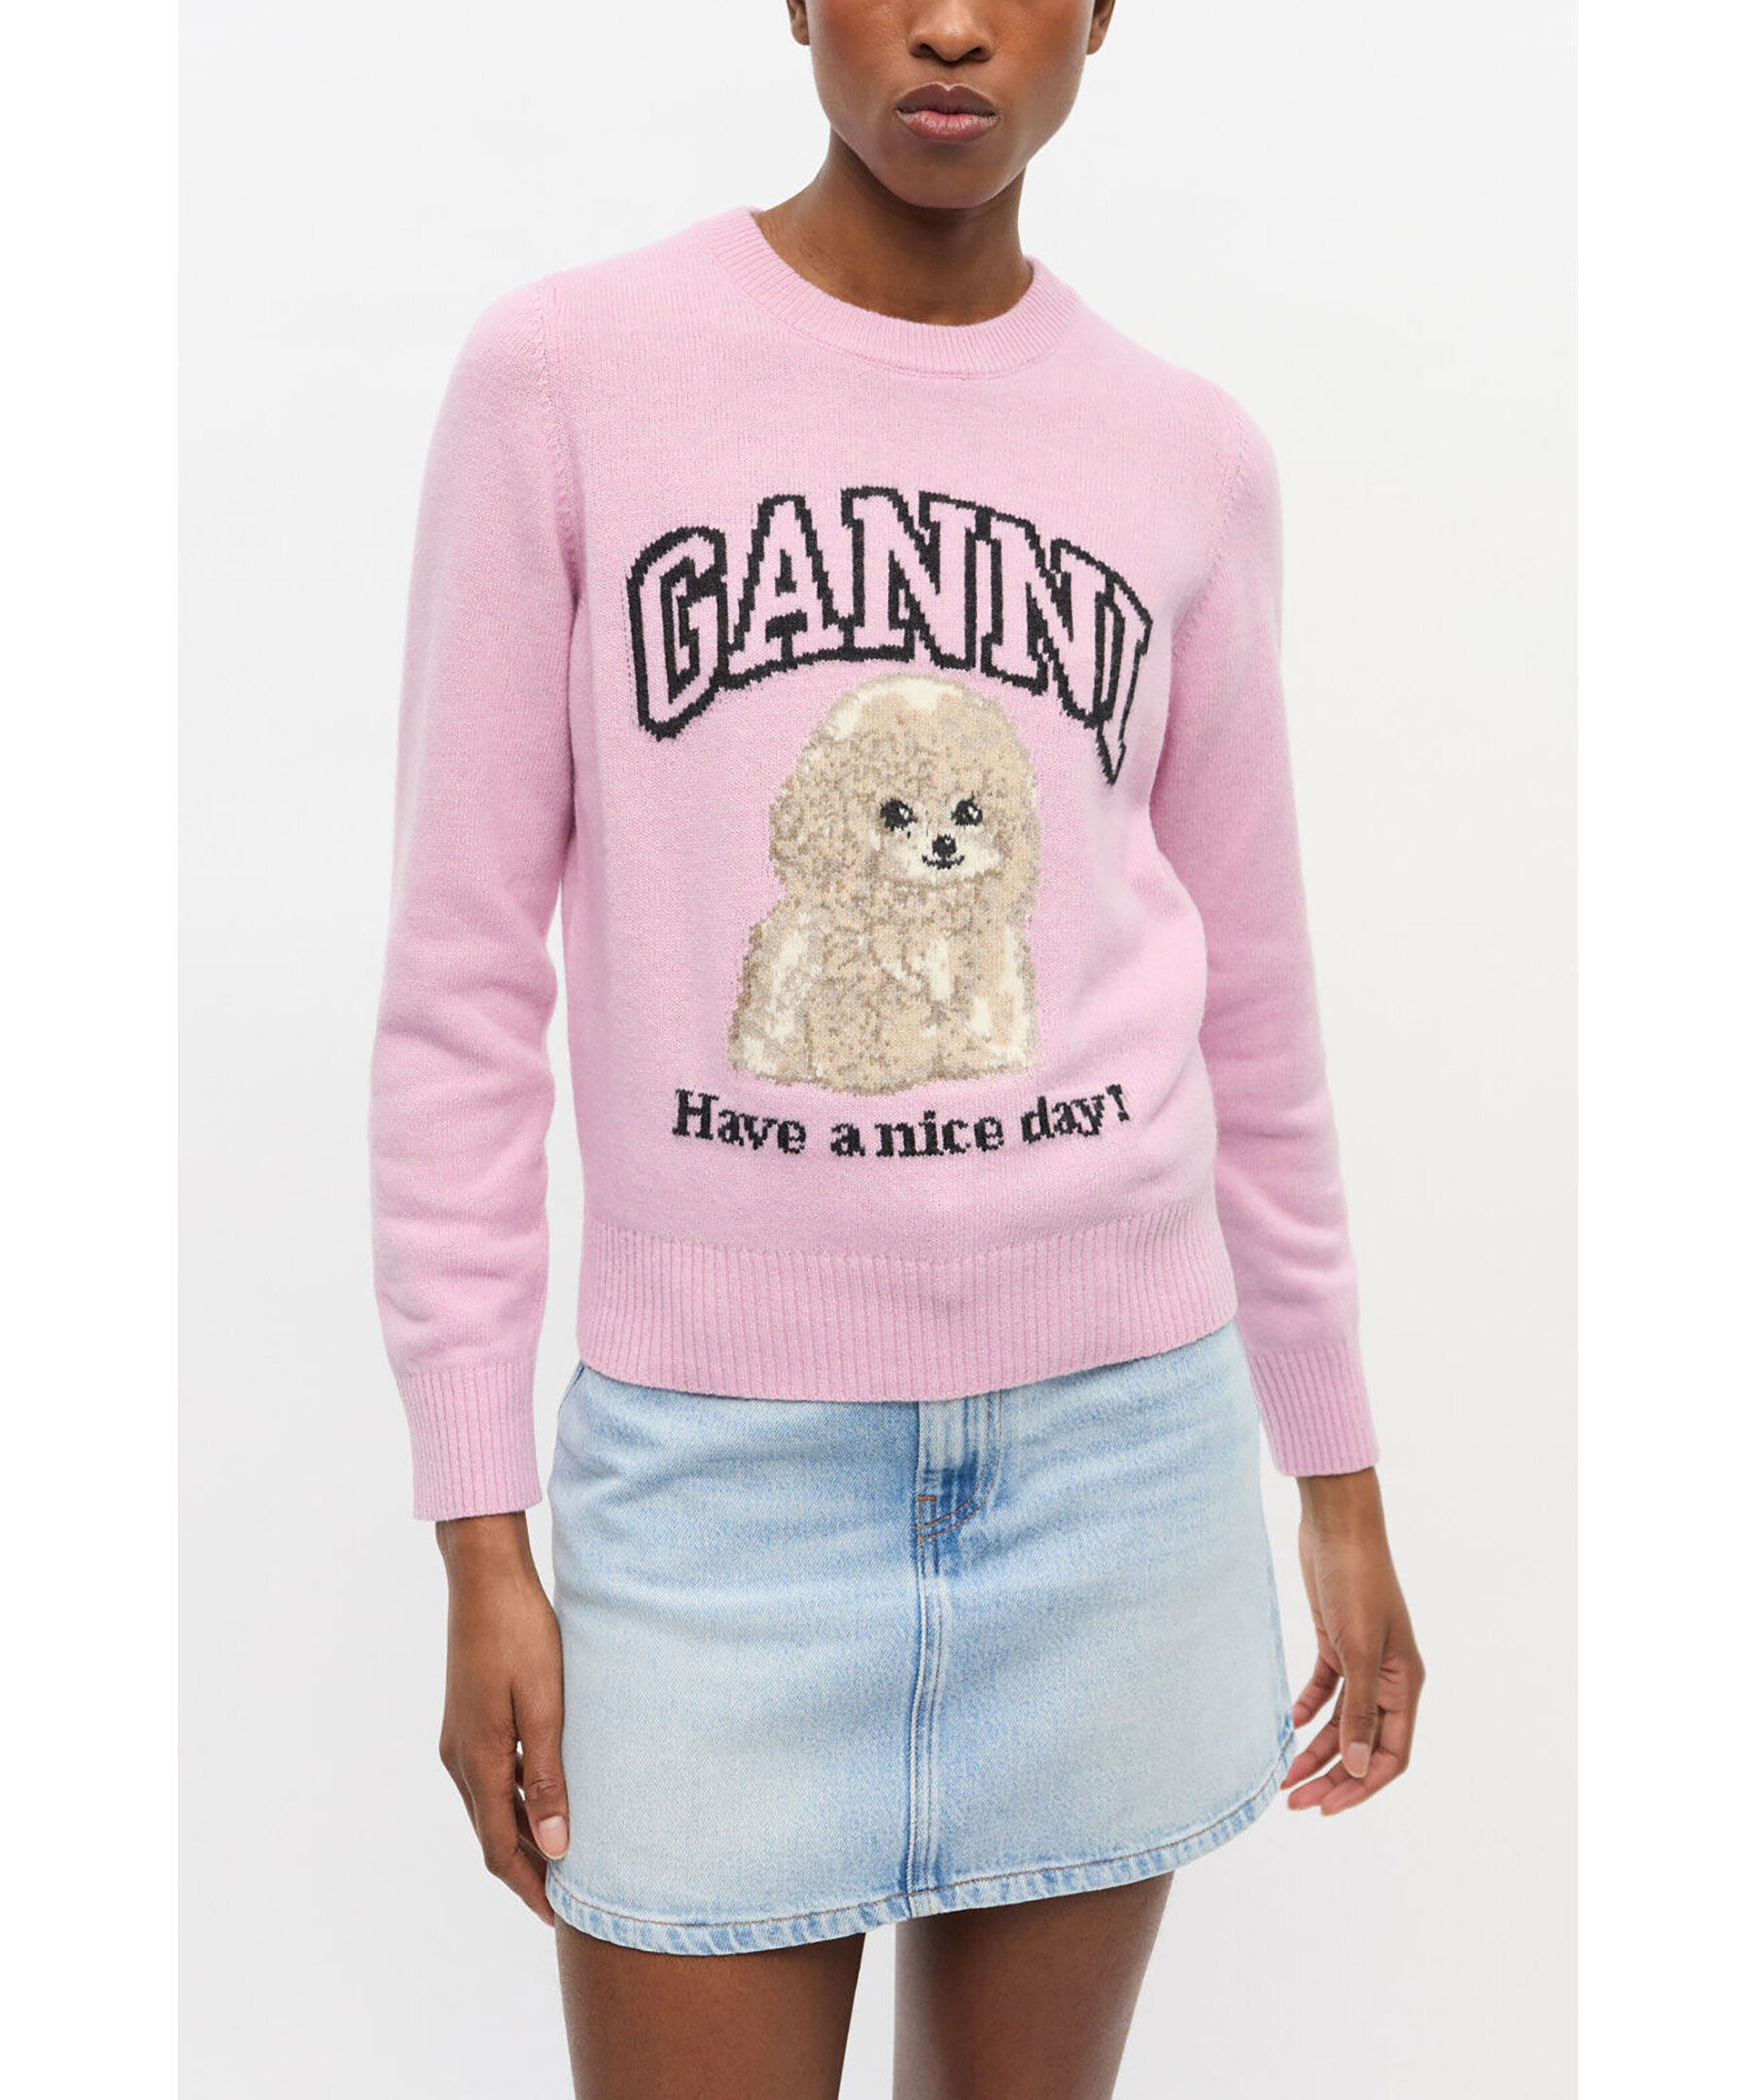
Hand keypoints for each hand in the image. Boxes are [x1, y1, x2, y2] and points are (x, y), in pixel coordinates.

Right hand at [435, 1512, 568, 1922]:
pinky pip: (492, 1776)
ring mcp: (460, 1738)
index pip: (501, 1849)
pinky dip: (518, 1799)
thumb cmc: (520, 1633)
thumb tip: (557, 1846)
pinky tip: (547, 1795)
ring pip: (491, 1806)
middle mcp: (461, 1758)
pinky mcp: (468, 1719)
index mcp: (480, 1760)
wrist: (485, 1577)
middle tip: (569, 1898)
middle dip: (528, 1870)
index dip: (530, 1887)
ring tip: (564, 1854)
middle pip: (493, 1834)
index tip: (560, 1917)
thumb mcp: (546, 1705)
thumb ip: (550, 1777)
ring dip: (523, 1835)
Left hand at [1280, 1467, 1423, 1814]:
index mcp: (1404, 1684)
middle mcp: (1387, 1678)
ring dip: (1315, 1751)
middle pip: (1363, 1745)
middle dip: (1332, 1777)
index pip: (1392, 1755)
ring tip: (1284, 1778)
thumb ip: (1359, 1710)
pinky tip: (1289, 1725)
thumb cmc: (1356, 1581)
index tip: (1326, 1807)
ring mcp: (1362, 1661)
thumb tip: (1359, 1767)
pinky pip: (1325, 1690)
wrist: (1337, 1526)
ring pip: (1342, 1723)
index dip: (1362, 1786)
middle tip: (1294, 1801)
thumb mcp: (1358, 1649)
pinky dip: (1308, 1711)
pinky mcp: (1336, 1643)